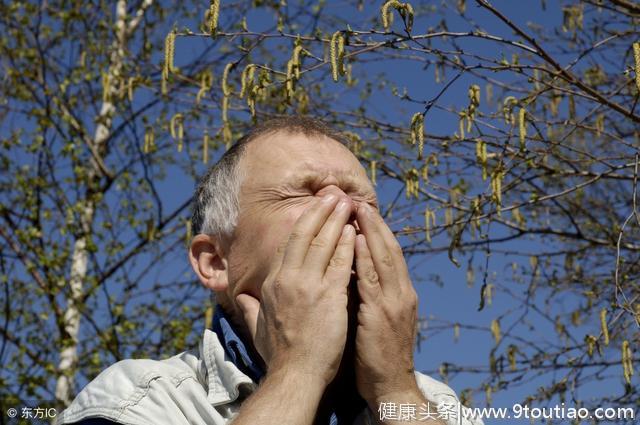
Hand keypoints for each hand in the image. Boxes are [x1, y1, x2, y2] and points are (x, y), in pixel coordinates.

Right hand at [236, 192, 355, 386]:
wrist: (295, 374)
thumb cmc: (279, 354)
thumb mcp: (257, 327)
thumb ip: (249, 307)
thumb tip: (237, 296)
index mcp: (273, 283)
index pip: (288, 245)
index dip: (303, 224)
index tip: (313, 210)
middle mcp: (288, 279)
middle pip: (305, 235)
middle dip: (320, 211)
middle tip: (333, 195)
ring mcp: (308, 285)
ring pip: (324, 243)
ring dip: (337, 220)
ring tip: (347, 203)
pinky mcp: (329, 296)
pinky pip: (341, 262)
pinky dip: (348, 244)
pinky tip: (356, 231)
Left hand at [353, 203, 419, 404]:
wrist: (391, 385)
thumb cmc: (378, 353)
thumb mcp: (378, 318)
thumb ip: (370, 294)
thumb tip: (352, 271)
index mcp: (401, 293)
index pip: (390, 253)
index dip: (377, 230)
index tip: (362, 209)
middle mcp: (402, 293)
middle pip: (390, 248)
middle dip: (375, 223)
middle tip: (359, 199)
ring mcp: (395, 303)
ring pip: (385, 258)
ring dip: (372, 231)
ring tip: (358, 209)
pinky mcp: (383, 315)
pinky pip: (374, 281)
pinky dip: (368, 258)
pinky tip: (359, 241)